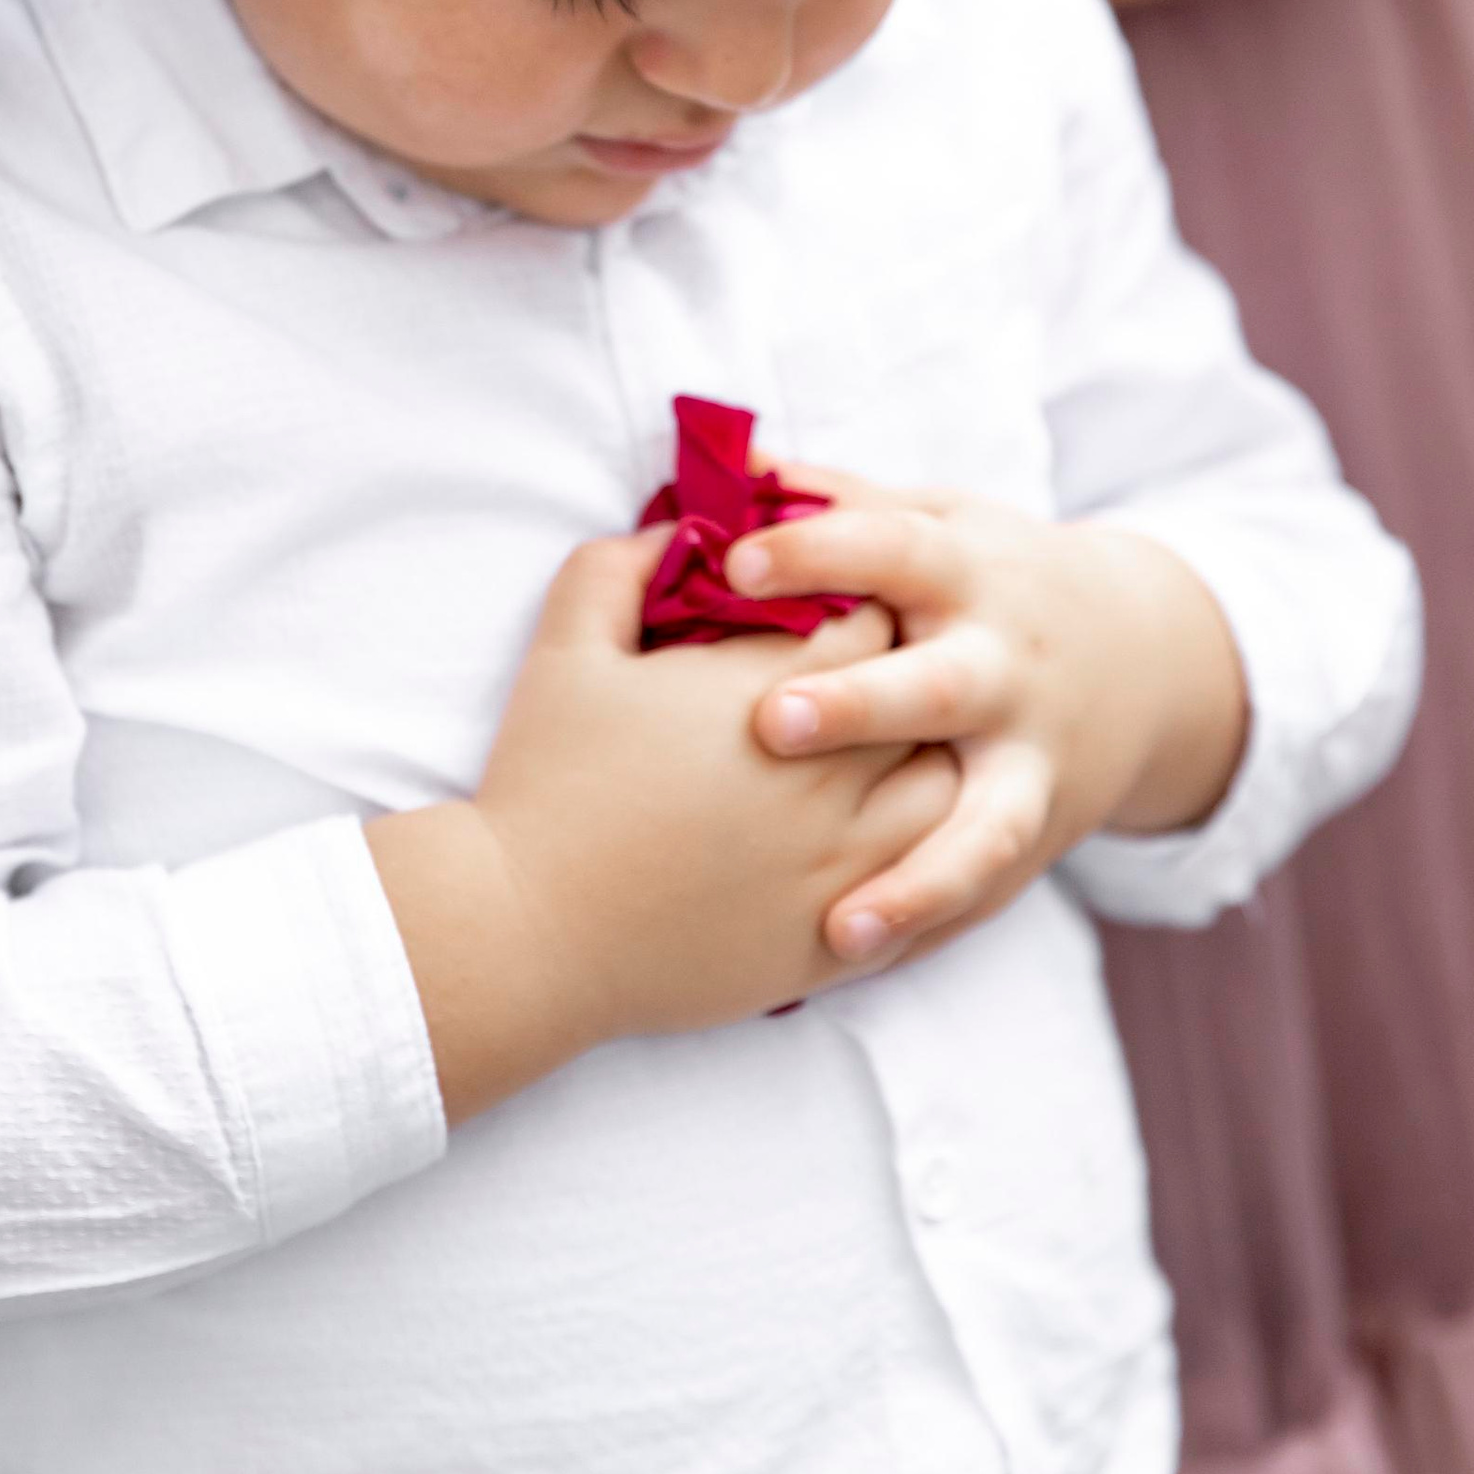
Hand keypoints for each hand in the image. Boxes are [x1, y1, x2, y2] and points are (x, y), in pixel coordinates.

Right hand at [368, 529, 950, 1118]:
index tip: (817, 621)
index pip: (872, 616)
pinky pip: (920, 888)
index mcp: (771, 690)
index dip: (851, 608)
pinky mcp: (836, 944)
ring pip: (945, 793)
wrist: (527, 934)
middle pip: (924, 699)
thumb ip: (622, 565)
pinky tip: (871, 843)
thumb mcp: (566, 646)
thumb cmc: (543, 782)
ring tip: (874, 764)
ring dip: (921, 767)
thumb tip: (678, 528)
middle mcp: (829, 775)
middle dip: (898, 682)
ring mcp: (842, 865)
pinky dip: (916, 858)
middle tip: (858, 687)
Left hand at [728, 477, 1248, 969]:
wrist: (1141, 656)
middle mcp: (1004, 666)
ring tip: (842, 921)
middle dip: (861, 706)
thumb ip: (833, 502)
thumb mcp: (932, 522)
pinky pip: (985, 890)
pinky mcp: (1036, 833)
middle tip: (772, 724)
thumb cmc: (985, 579)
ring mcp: (1031, 759)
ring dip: (918, 873)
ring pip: (984, 824)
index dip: (818, 553)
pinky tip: (852, 958)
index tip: (734, 563)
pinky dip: (928, 927)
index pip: (892, 548)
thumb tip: (728, 458)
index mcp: (968, 571)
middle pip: (939, 686)